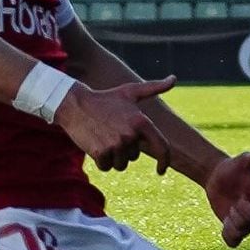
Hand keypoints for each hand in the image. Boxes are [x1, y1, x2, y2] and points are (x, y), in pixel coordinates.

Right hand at [54, 76, 174, 172]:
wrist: (76, 104)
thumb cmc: (105, 99)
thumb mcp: (130, 92)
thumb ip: (154, 87)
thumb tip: (174, 78)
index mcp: (141, 121)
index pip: (162, 147)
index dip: (165, 161)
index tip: (161, 171)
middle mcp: (131, 134)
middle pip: (133, 157)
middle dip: (123, 150)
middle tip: (110, 132)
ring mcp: (116, 144)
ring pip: (120, 164)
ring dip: (112, 157)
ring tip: (103, 138)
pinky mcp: (101, 152)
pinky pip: (106, 167)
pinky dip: (101, 160)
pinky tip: (94, 144)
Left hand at [205, 149, 249, 247]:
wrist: (217, 177)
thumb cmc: (233, 168)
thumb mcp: (243, 160)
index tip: (241, 198)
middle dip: (240, 215)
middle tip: (233, 204)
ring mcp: (247, 222)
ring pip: (243, 233)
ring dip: (232, 224)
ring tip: (228, 212)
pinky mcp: (235, 228)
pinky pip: (234, 242)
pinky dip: (228, 237)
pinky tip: (224, 224)